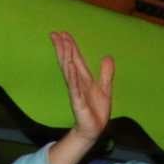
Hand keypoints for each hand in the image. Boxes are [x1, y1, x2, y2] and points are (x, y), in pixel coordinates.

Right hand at [48, 32, 113, 163]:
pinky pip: (74, 88)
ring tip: (62, 44)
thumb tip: (108, 56)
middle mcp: (77, 82)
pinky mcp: (78, 102)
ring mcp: (76, 91)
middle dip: (63, 48)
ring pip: (69, 71)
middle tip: (55, 33)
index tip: (63, 33)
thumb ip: (106, 73)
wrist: (94, 129)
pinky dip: (72, 77)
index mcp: (84, 78)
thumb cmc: (97, 110)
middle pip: (68, 61)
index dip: (70, 46)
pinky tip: (69, 67)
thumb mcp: (105, 88)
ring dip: (66, 58)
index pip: (75, 58)